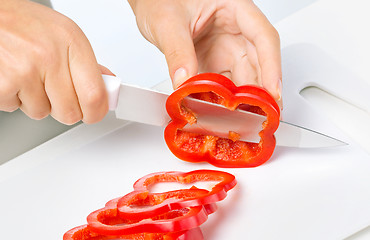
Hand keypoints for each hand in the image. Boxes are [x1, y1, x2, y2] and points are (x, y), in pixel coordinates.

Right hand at [0, 0, 110, 123]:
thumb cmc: (22, 23)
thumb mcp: (62, 33)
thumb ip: (86, 63)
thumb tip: (107, 84)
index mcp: (71, 42)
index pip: (95, 94)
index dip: (96, 112)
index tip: (94, 113)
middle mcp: (50, 55)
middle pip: (70, 112)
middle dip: (64, 108)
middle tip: (55, 91)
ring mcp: (25, 70)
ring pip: (42, 113)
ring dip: (36, 102)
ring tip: (27, 75)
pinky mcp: (3, 83)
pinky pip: (16, 109)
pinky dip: (14, 98)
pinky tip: (12, 77)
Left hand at [129, 0, 281, 106]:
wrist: (148, 2)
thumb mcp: (168, 21)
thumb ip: (178, 51)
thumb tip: (184, 82)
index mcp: (234, 7)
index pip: (263, 37)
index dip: (272, 66)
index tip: (272, 92)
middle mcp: (234, 28)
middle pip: (257, 61)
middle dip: (260, 90)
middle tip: (260, 115)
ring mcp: (223, 46)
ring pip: (242, 75)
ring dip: (242, 98)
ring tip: (241, 118)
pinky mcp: (212, 59)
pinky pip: (222, 81)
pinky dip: (223, 97)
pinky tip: (221, 110)